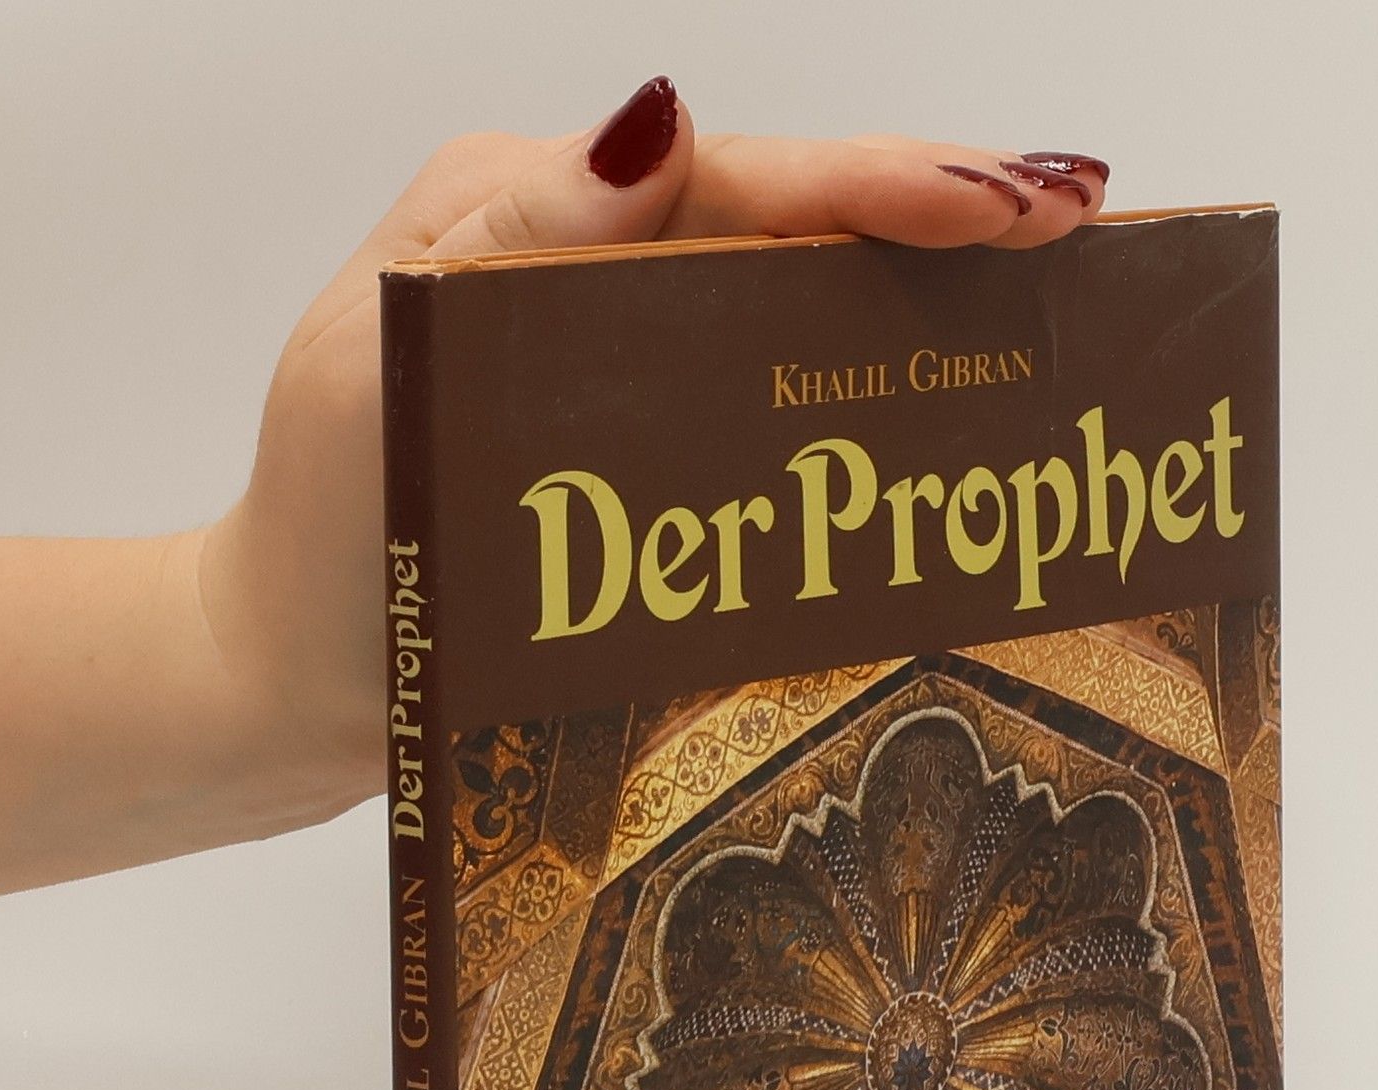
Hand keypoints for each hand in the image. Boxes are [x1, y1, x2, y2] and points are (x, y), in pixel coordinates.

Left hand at [199, 77, 1109, 806]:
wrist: (290, 674)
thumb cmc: (319, 525)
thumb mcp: (376, 354)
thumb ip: (513, 236)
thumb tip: (669, 126)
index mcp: (542, 214)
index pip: (748, 180)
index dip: (891, 187)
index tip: (1022, 208)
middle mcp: (605, 276)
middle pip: (804, 233)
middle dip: (949, 225)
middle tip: (1087, 236)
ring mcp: (638, 375)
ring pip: (810, 322)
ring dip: (932, 316)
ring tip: (1058, 314)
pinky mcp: (660, 469)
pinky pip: (783, 421)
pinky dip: (873, 415)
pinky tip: (953, 436)